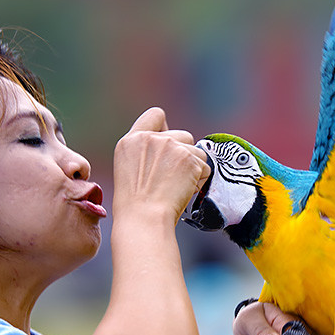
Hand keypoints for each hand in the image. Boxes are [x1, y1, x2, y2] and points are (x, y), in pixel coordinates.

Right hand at [111, 107, 209, 225]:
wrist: (144, 219)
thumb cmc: (136, 205)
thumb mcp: (129, 169)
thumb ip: (146, 153)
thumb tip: (170, 147)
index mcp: (131, 140)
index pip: (156, 115)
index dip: (166, 129)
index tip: (167, 145)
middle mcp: (151, 138)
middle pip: (182, 135)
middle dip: (184, 154)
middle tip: (174, 177)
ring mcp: (171, 146)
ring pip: (197, 151)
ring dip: (193, 167)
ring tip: (179, 186)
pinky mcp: (188, 158)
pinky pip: (205, 166)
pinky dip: (200, 179)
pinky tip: (185, 191)